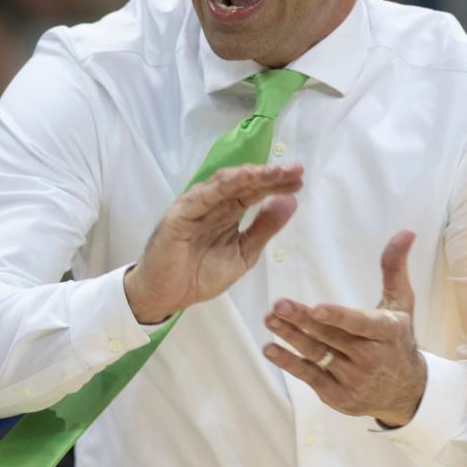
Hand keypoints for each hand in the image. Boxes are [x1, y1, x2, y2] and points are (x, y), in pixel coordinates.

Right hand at [124, 164, 303, 322]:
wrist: (167, 296)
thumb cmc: (200, 276)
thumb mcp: (244, 252)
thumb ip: (264, 228)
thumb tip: (290, 202)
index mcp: (228, 213)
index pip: (255, 192)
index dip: (276, 185)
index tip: (299, 180)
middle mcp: (214, 204)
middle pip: (244, 184)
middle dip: (270, 176)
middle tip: (295, 169)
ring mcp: (196, 206)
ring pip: (225, 184)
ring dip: (251, 175)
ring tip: (275, 172)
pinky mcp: (180, 214)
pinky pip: (203, 195)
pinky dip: (223, 185)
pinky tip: (244, 177)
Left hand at [262, 230, 426, 426]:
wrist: (405, 393)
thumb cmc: (397, 340)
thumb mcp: (401, 305)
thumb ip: (395, 268)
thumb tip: (405, 232)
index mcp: (386, 332)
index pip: (360, 324)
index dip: (338, 317)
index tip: (316, 308)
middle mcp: (371, 358)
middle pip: (331, 337)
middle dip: (302, 321)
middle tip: (278, 305)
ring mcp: (353, 379)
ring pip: (317, 355)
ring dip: (290, 338)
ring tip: (270, 319)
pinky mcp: (337, 396)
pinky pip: (309, 376)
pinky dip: (289, 363)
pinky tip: (270, 348)